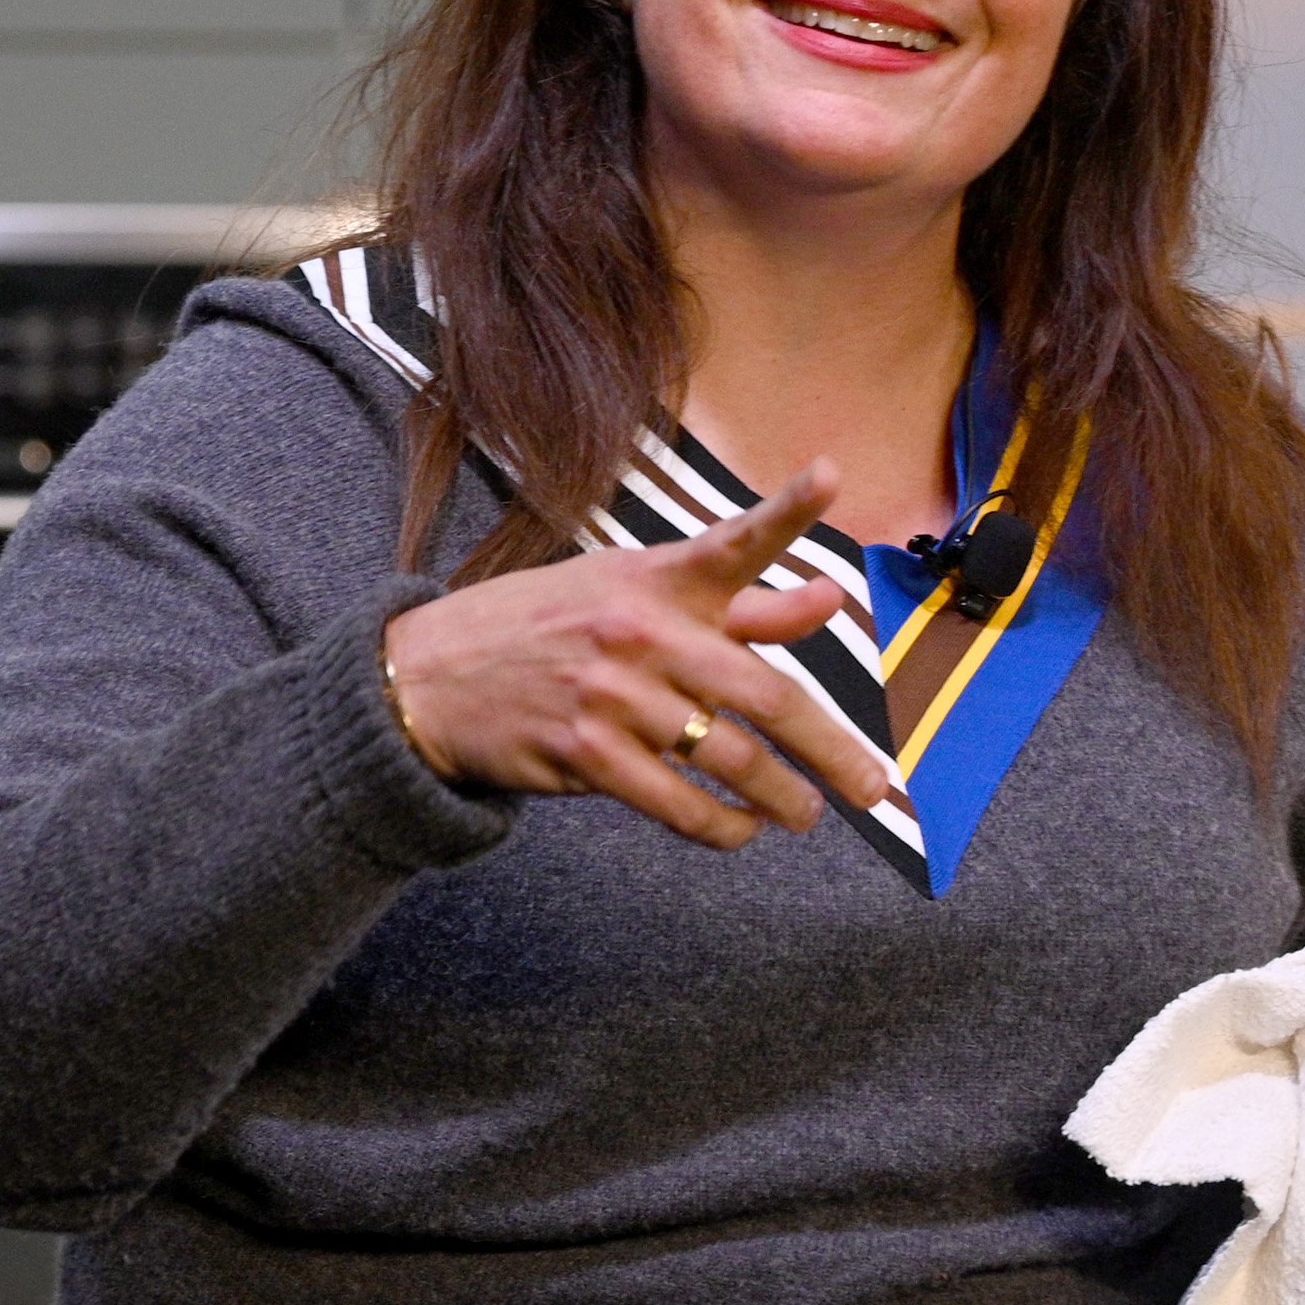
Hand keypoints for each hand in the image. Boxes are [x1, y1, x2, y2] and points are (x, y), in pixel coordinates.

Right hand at [379, 460, 897, 848]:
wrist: (430, 676)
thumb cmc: (547, 627)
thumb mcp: (629, 593)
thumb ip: (737, 604)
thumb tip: (830, 598)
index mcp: (655, 580)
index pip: (732, 541)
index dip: (787, 508)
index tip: (832, 474)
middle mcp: (639, 632)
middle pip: (764, 693)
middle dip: (831, 750)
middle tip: (874, 787)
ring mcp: (612, 695)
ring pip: (728, 759)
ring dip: (780, 798)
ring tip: (804, 813)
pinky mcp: (586, 754)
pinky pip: (678, 803)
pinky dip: (721, 826)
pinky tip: (740, 830)